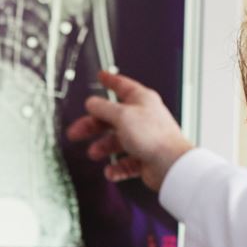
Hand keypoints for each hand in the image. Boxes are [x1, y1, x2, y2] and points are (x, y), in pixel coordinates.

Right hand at [65, 71, 194, 192]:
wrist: (170, 164)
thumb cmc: (153, 136)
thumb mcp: (122, 115)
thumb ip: (103, 108)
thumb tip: (91, 102)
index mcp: (141, 101)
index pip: (122, 86)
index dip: (110, 80)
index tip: (101, 76)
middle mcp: (143, 118)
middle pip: (112, 118)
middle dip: (92, 126)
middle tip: (76, 132)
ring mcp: (144, 138)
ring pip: (117, 141)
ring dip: (103, 148)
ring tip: (94, 153)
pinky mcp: (145, 157)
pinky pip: (126, 162)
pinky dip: (117, 167)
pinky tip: (111, 170)